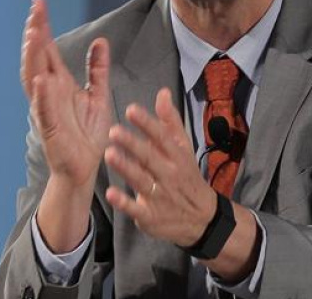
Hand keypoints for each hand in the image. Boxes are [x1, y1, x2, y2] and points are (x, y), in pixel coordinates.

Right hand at [21, 0, 111, 187]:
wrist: (86, 167)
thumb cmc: (88, 133)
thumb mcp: (98, 95)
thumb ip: (98, 69)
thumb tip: (100, 41)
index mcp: (60, 83)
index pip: (48, 49)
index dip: (43, 27)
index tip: (40, 3)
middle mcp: (49, 92)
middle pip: (37, 57)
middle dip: (35, 34)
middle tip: (35, 10)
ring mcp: (46, 109)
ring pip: (34, 79)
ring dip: (32, 58)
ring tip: (33, 35)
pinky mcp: (50, 129)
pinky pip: (43, 111)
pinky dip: (41, 96)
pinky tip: (41, 80)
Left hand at [103, 88, 217, 246]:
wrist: (201, 218)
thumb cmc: (186, 176)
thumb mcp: (183, 148)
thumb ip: (170, 121)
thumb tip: (162, 93)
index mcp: (176, 156)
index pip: (162, 137)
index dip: (146, 124)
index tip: (131, 110)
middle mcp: (168, 175)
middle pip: (150, 157)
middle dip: (132, 144)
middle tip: (113, 131)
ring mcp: (159, 196)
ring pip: (141, 180)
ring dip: (126, 168)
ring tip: (109, 154)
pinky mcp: (150, 216)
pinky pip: (136, 209)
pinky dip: (124, 202)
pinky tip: (111, 193)